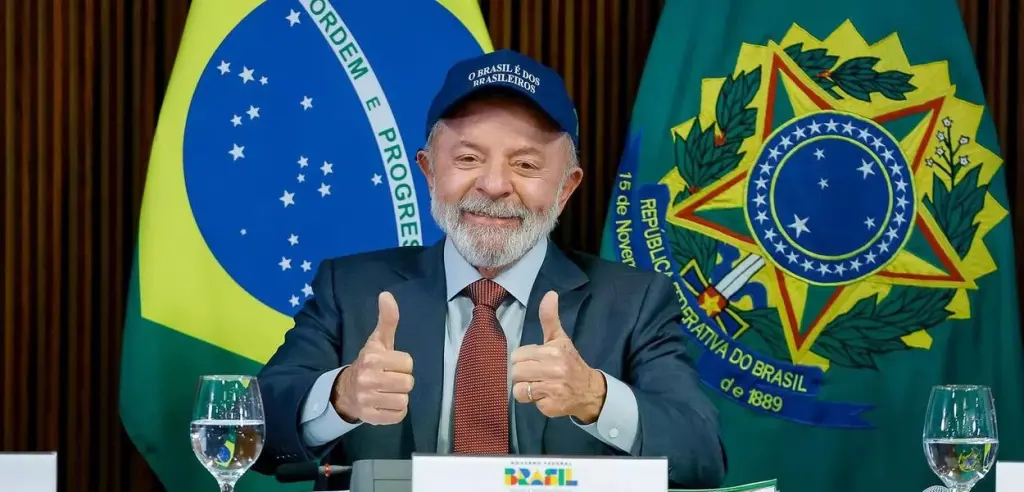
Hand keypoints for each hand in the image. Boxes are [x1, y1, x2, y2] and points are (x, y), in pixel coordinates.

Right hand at [331, 292, 413, 424]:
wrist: (346, 390)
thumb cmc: (369, 363)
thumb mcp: (378, 341)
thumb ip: (387, 320)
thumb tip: (386, 294)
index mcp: (371, 359)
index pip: (407, 363)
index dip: (403, 365)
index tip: (391, 365)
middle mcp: (367, 379)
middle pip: (408, 383)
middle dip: (402, 381)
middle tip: (389, 380)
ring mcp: (367, 400)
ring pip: (404, 400)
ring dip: (399, 397)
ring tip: (387, 392)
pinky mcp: (371, 417)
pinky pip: (398, 416)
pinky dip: (395, 412)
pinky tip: (385, 404)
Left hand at [511, 291, 606, 422]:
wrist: (589, 390)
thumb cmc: (570, 362)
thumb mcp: (559, 339)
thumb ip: (550, 318)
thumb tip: (550, 293)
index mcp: (553, 351)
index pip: (518, 355)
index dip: (524, 359)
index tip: (536, 361)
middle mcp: (554, 370)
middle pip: (516, 372)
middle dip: (523, 374)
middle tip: (536, 374)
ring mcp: (553, 389)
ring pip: (519, 389)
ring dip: (526, 389)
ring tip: (539, 385)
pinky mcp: (550, 406)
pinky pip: (529, 402)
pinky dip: (535, 401)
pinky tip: (546, 396)